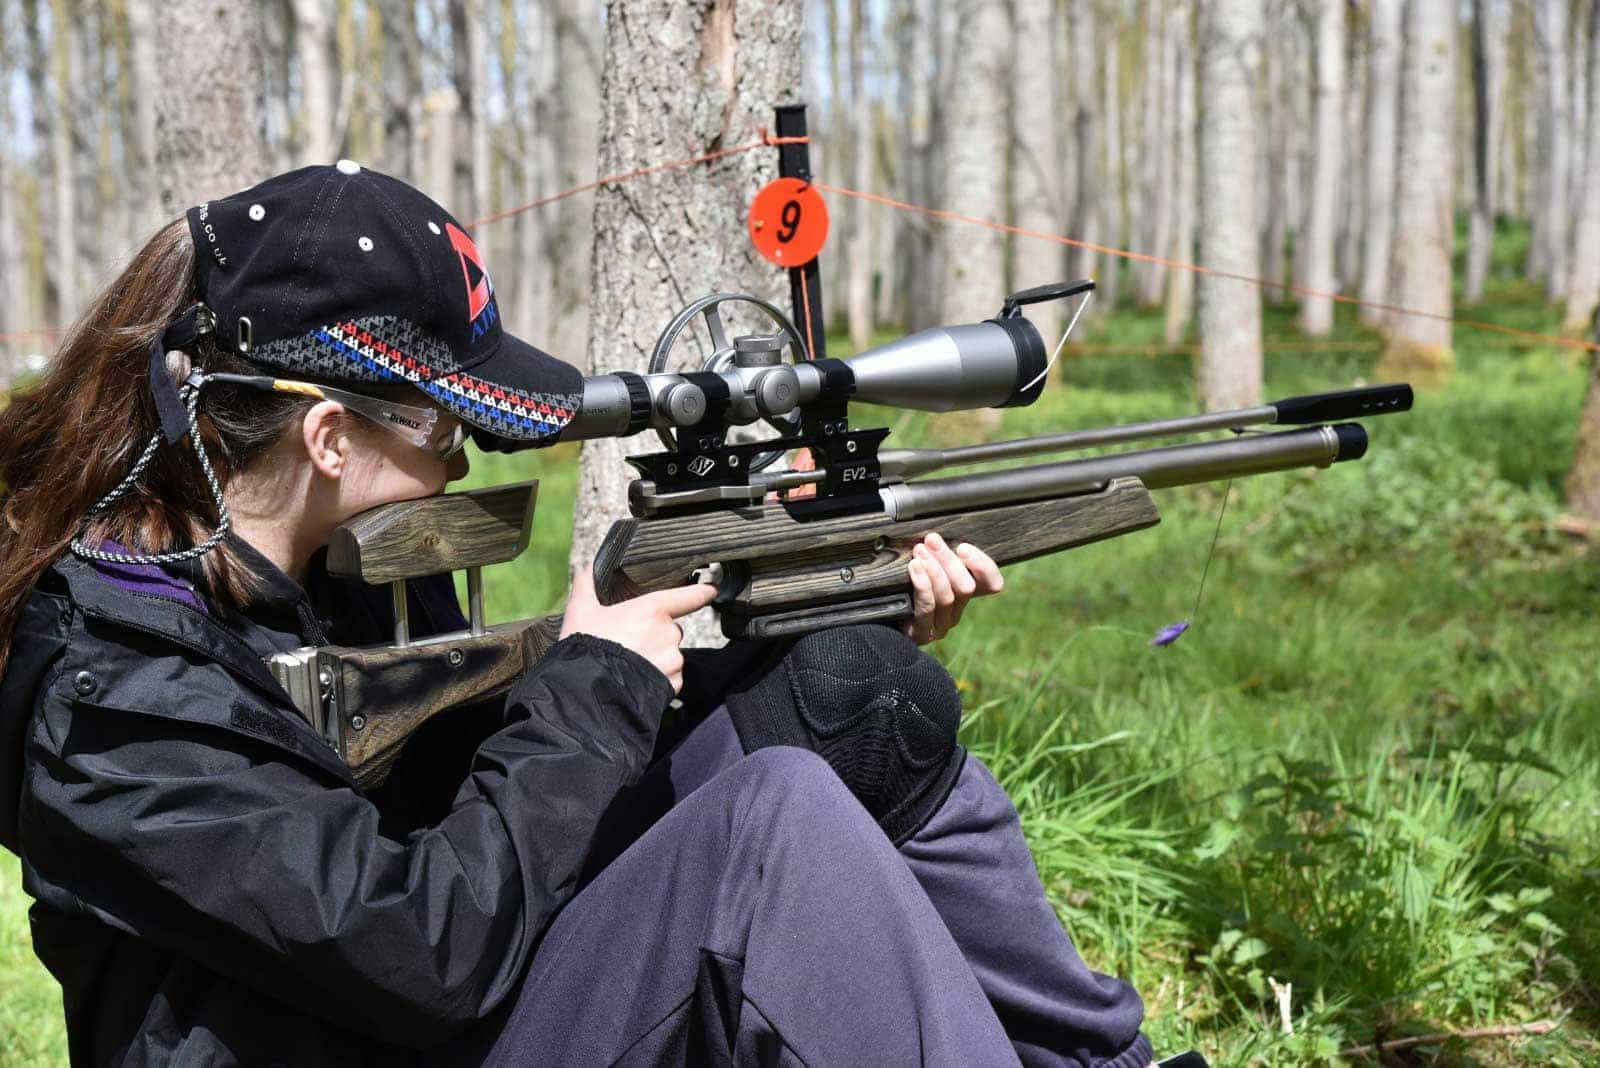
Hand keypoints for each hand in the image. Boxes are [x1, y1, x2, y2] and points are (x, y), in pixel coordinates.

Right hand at [560, 566, 717, 692]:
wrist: (586, 691)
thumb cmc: (585, 647)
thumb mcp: (579, 611)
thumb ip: (587, 585)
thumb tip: (586, 567)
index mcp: (652, 610)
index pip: (688, 597)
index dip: (702, 591)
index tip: (711, 589)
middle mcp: (668, 633)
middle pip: (670, 629)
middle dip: (655, 634)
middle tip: (629, 643)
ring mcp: (673, 660)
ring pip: (671, 654)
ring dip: (657, 658)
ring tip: (630, 665)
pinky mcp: (672, 684)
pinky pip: (671, 677)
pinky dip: (659, 678)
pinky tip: (637, 680)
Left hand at [902, 533, 1003, 644]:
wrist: (877, 619)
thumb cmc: (900, 587)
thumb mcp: (923, 567)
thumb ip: (937, 555)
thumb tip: (937, 534)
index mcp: (963, 595)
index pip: (991, 584)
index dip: (984, 566)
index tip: (964, 548)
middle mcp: (956, 612)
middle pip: (966, 587)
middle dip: (949, 560)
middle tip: (932, 541)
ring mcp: (940, 625)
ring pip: (947, 596)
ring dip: (934, 570)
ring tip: (920, 552)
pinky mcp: (922, 633)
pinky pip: (927, 607)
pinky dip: (923, 584)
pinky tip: (915, 568)